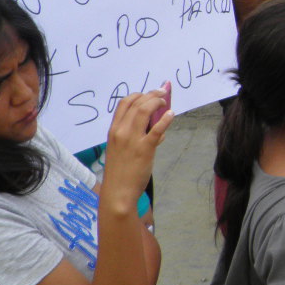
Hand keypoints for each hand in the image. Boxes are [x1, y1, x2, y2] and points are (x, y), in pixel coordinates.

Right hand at [101, 89, 171, 205]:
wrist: (118, 192)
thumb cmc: (121, 172)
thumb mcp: (122, 150)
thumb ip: (136, 137)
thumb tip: (156, 128)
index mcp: (113, 130)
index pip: (124, 104)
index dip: (138, 94)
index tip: (149, 93)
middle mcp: (121, 131)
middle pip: (136, 103)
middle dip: (151, 94)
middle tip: (162, 92)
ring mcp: (132, 139)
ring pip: (144, 111)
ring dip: (157, 102)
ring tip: (166, 102)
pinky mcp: (144, 149)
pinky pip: (156, 129)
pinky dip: (165, 119)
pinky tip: (171, 115)